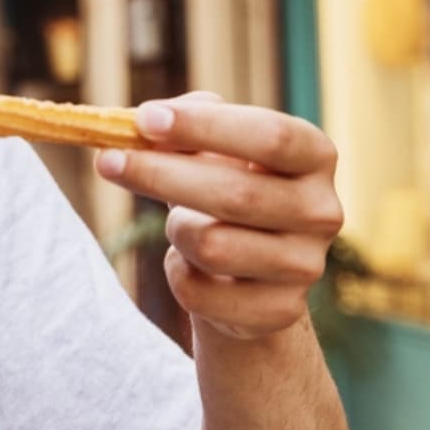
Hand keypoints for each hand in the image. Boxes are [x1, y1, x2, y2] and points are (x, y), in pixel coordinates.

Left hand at [95, 91, 342, 340]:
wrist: (249, 272)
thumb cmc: (225, 187)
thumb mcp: (213, 147)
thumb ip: (188, 120)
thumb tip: (150, 120)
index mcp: (315, 156)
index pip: (270, 136)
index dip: (205, 126)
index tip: (145, 119)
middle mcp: (322, 211)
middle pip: (234, 193)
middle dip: (159, 174)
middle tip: (106, 160)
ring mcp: (305, 266)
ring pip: (210, 245)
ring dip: (175, 229)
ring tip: (178, 224)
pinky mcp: (278, 311)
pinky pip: (199, 292)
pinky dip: (177, 273)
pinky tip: (188, 264)